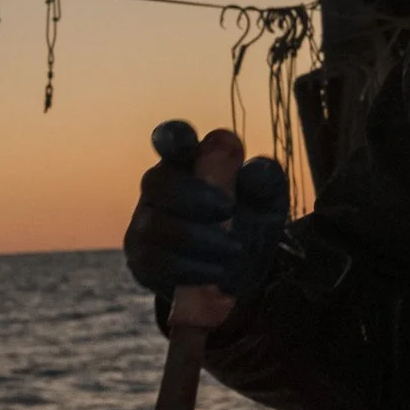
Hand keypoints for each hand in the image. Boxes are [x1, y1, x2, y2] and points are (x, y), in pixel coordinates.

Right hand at [122, 120, 289, 299]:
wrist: (240, 272)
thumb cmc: (250, 220)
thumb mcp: (267, 202)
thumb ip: (265, 181)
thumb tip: (252, 170)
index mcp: (190, 160)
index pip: (172, 138)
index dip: (173, 137)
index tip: (185, 144)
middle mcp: (161, 186)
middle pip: (156, 181)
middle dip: (192, 196)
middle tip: (229, 209)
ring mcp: (145, 221)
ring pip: (153, 224)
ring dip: (197, 237)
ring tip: (233, 249)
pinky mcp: (142, 258)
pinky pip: (153, 262)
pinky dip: (189, 267)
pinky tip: (216, 271)